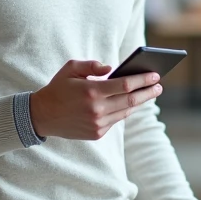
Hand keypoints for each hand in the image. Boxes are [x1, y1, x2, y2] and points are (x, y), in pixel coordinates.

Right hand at [29, 60, 161, 140]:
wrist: (42, 116)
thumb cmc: (58, 88)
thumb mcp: (71, 68)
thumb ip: (93, 65)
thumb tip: (112, 69)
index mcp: (92, 91)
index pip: (126, 85)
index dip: (143, 80)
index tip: (155, 75)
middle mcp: (97, 109)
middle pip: (131, 101)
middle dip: (148, 92)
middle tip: (159, 86)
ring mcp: (98, 124)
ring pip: (125, 112)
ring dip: (139, 103)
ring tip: (148, 94)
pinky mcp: (97, 133)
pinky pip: (116, 121)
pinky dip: (124, 111)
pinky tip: (130, 104)